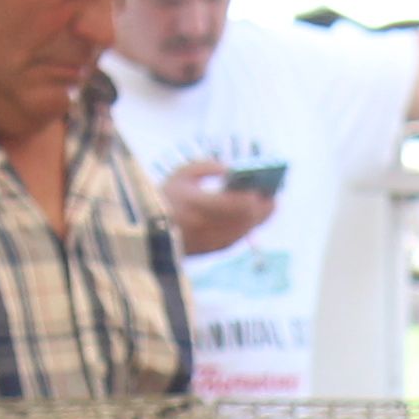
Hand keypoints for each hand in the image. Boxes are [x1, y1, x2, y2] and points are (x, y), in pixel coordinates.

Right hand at [158, 161, 277, 254]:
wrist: (144, 231)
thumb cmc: (164, 197)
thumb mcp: (181, 174)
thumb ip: (206, 166)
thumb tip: (230, 169)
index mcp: (197, 205)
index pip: (235, 204)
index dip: (252, 197)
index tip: (262, 187)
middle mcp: (205, 227)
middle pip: (244, 220)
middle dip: (262, 209)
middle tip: (274, 198)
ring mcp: (208, 242)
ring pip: (243, 232)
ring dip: (258, 220)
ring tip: (269, 206)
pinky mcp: (209, 251)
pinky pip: (235, 240)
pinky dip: (247, 229)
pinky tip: (254, 219)